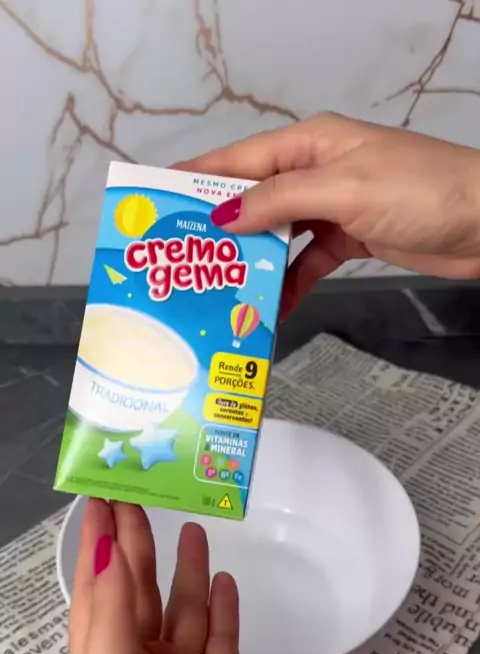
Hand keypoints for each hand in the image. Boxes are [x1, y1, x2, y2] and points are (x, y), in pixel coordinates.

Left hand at [69, 499, 302, 653]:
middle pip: (136, 594)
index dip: (98, 545)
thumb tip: (104, 558)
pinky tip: (225, 581)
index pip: (96, 595)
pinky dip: (223, 609)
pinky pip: (221, 641)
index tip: (101, 499)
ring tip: (190, 524)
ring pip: (181, 611)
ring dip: (183, 568)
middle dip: (137, 543)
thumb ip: (110, 625)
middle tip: (142, 495)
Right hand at [183, 112, 479, 317]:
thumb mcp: (342, 188)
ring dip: (253, 260)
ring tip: (219, 289)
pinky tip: (271, 305)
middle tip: (183, 258)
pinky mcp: (350, 237)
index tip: (161, 199)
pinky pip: (307, 261)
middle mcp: (317, 170)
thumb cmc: (420, 191)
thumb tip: (225, 215)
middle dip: (221, 227)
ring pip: (278, 234)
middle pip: (256, 198)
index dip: (200, 179)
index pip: (242, 160)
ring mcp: (334, 206)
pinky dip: (289, 281)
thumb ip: (281, 199)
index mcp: (311, 143)